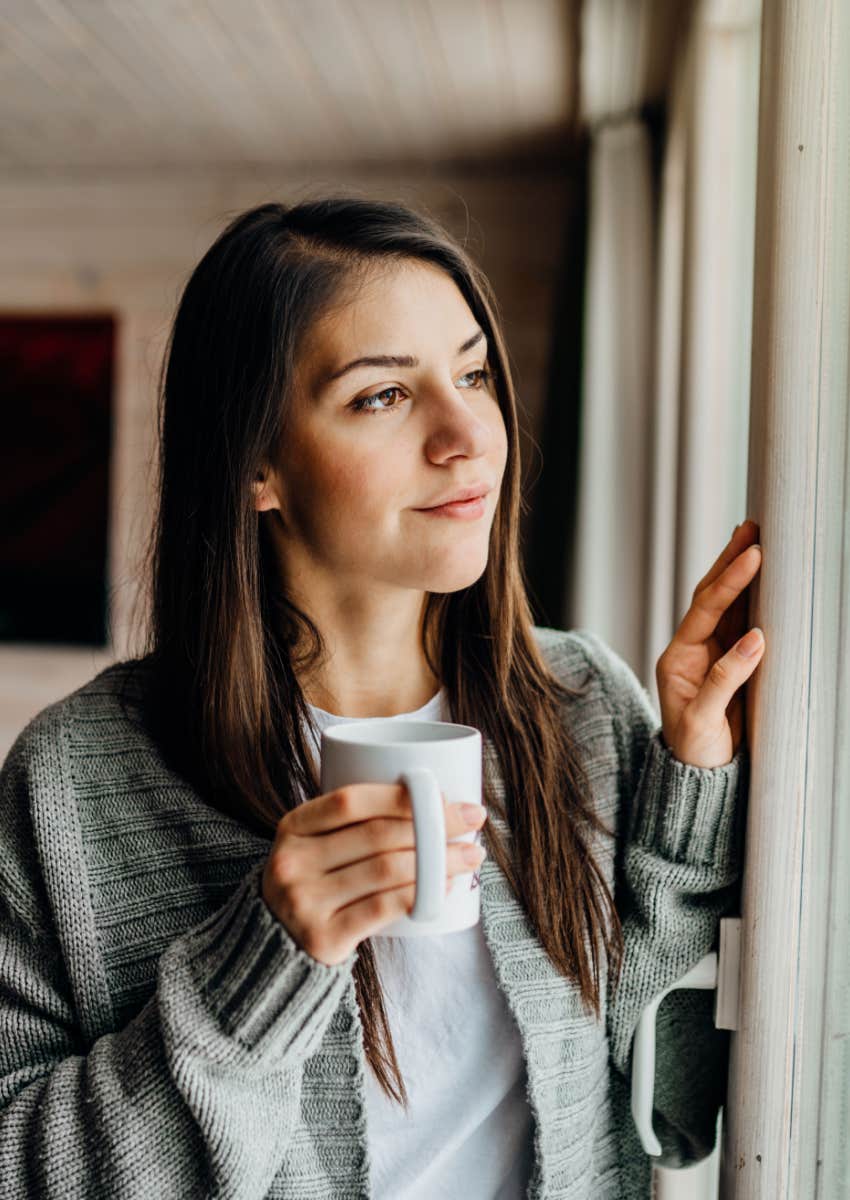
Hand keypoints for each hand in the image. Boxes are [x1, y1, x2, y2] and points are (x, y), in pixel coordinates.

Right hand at [261, 784, 486, 965]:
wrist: (275, 945)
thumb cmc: (315, 883)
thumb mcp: (314, 844)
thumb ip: (353, 822)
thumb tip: (435, 800)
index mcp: (293, 827)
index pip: (351, 800)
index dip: (401, 795)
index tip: (445, 794)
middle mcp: (293, 862)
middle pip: (377, 835)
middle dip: (434, 825)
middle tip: (472, 821)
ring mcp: (304, 901)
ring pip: (386, 870)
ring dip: (439, 861)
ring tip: (470, 856)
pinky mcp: (323, 937)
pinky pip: (383, 908)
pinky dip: (420, 895)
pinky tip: (445, 887)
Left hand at [656, 519, 764, 767]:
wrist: (697, 776)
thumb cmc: (695, 751)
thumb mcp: (704, 720)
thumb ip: (726, 680)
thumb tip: (756, 639)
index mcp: (677, 659)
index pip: (705, 610)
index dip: (729, 582)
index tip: (753, 556)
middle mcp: (691, 650)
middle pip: (710, 596)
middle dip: (729, 561)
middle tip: (751, 527)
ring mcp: (709, 654)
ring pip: (726, 605)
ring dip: (739, 572)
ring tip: (754, 538)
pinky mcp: (728, 663)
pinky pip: (739, 622)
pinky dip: (751, 597)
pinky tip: (762, 577)